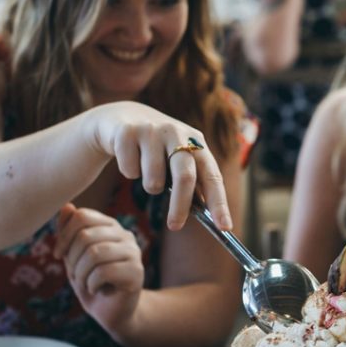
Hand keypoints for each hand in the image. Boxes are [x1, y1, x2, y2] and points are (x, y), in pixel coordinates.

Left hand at [54, 203, 143, 336]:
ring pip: (95, 253)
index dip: (64, 235)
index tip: (58, 255)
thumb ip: (69, 232)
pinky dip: (91, 284)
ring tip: (85, 283)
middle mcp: (125, 235)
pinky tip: (96, 290)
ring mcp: (133, 252)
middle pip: (86, 235)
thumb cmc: (92, 282)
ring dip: (81, 274)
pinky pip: (104, 272)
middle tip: (75, 275)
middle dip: (71, 259)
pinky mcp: (137, 272)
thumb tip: (67, 206)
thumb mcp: (74, 257)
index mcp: (109, 226)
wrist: (112, 312)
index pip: (83, 216)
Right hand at [86, 102, 231, 230]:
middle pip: (185, 177)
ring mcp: (152, 130)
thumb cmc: (157, 149)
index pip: (213, 176)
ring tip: (147, 174)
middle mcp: (178, 133)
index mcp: (197, 142)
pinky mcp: (127, 133)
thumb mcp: (177, 160)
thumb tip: (207, 217)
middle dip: (180, 206)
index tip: (225, 227)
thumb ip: (193, 182)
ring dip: (150, 187)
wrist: (121, 119)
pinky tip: (129, 158)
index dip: (219, 203)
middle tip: (175, 226)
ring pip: (153, 179)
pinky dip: (129, 173)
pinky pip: (129, 171)